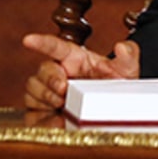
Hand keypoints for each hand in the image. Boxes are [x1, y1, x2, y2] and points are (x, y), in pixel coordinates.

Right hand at [21, 32, 139, 109]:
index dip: (41, 42)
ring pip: (32, 88)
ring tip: (61, 105)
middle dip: (49, 79)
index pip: (55, 46)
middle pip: (42, 70)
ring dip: (43, 96)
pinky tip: (55, 119)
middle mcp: (59, 73)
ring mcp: (50, 92)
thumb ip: (129, 56)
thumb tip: (121, 47)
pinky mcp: (45, 111)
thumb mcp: (128, 71)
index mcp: (75, 58)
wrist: (117, 114)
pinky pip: (32, 110)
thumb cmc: (117, 87)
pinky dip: (40, 114)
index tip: (28, 39)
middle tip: (63, 89)